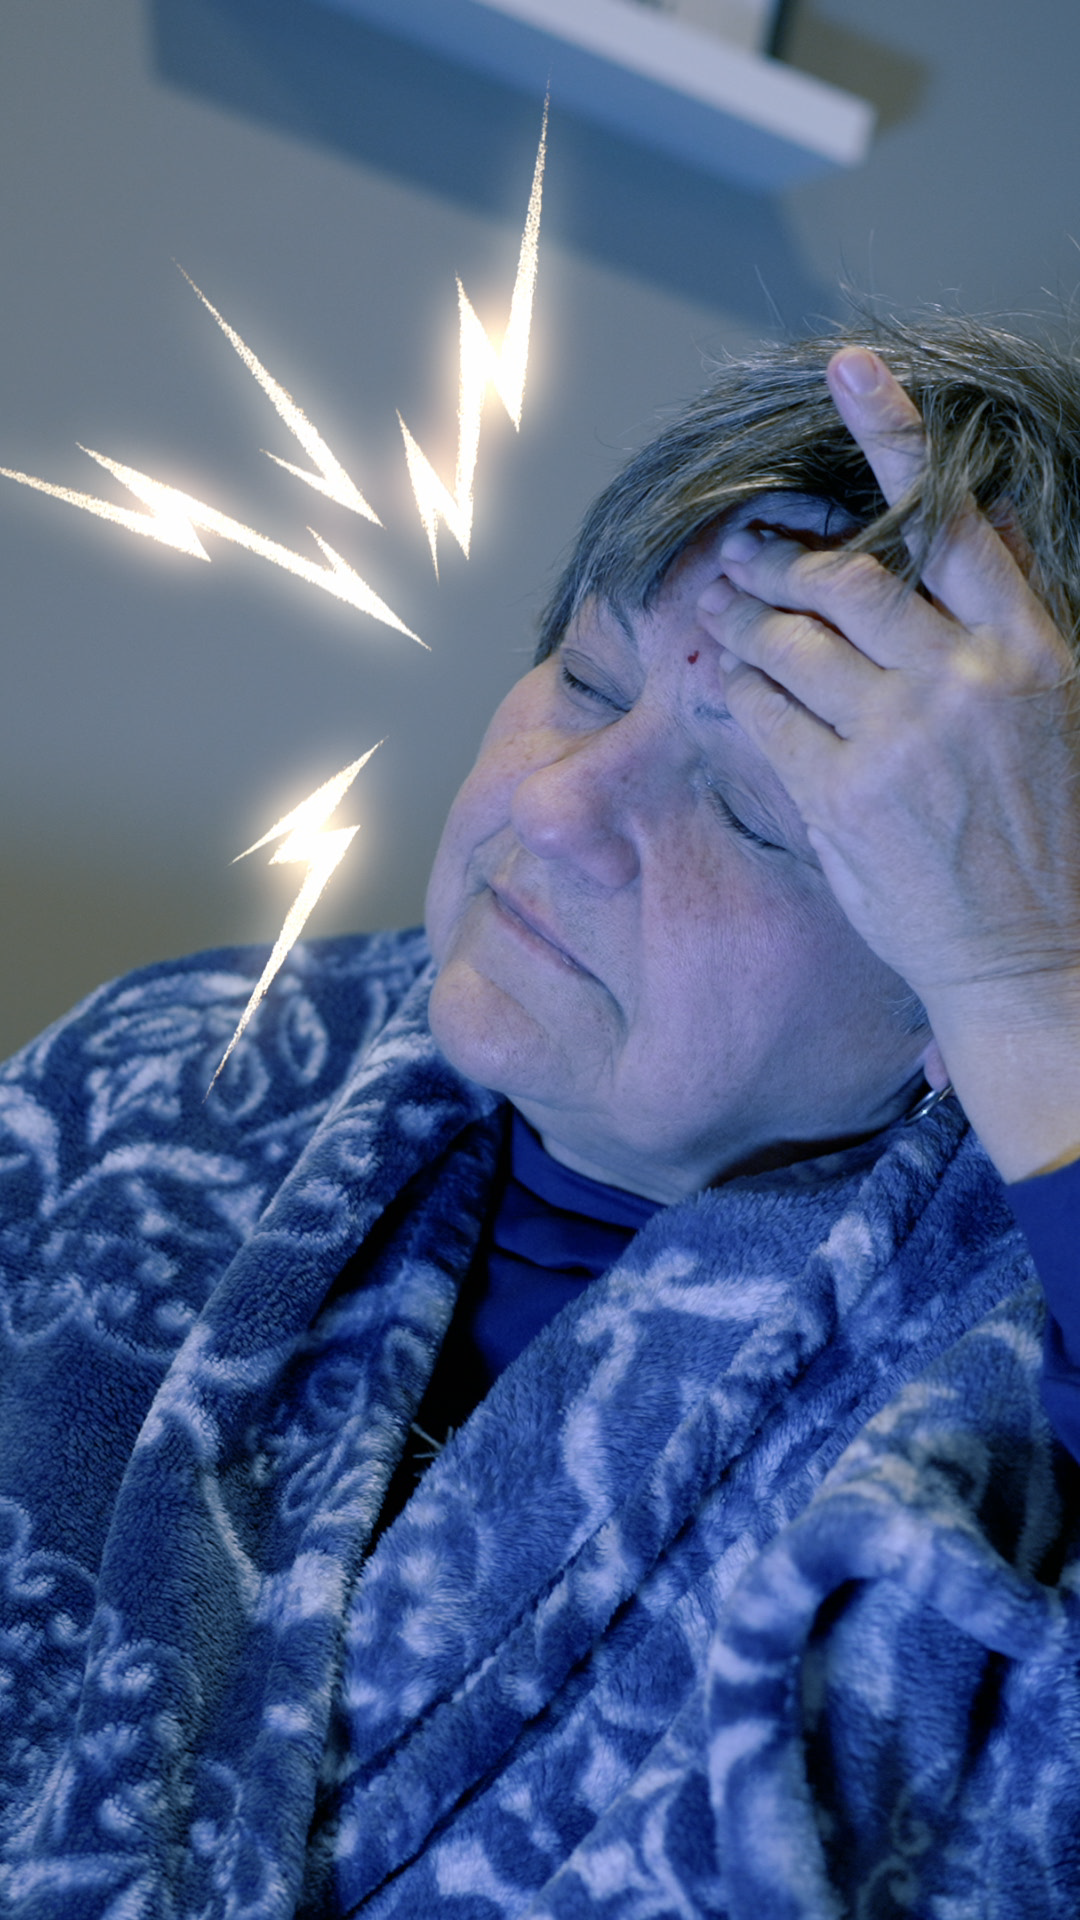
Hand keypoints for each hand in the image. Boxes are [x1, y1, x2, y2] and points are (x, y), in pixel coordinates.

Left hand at [696, 346, 1079, 1179]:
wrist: (1038, 959)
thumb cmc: (1054, 842)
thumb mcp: (1059, 719)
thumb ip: (995, 643)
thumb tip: (926, 583)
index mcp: (1030, 651)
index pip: (952, 520)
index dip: (894, 437)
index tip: (850, 371)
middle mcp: (963, 681)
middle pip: (846, 576)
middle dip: (786, 559)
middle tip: (750, 555)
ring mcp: (898, 739)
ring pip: (792, 639)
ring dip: (750, 619)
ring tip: (731, 613)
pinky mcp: (840, 798)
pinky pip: (765, 713)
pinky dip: (743, 689)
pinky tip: (741, 687)